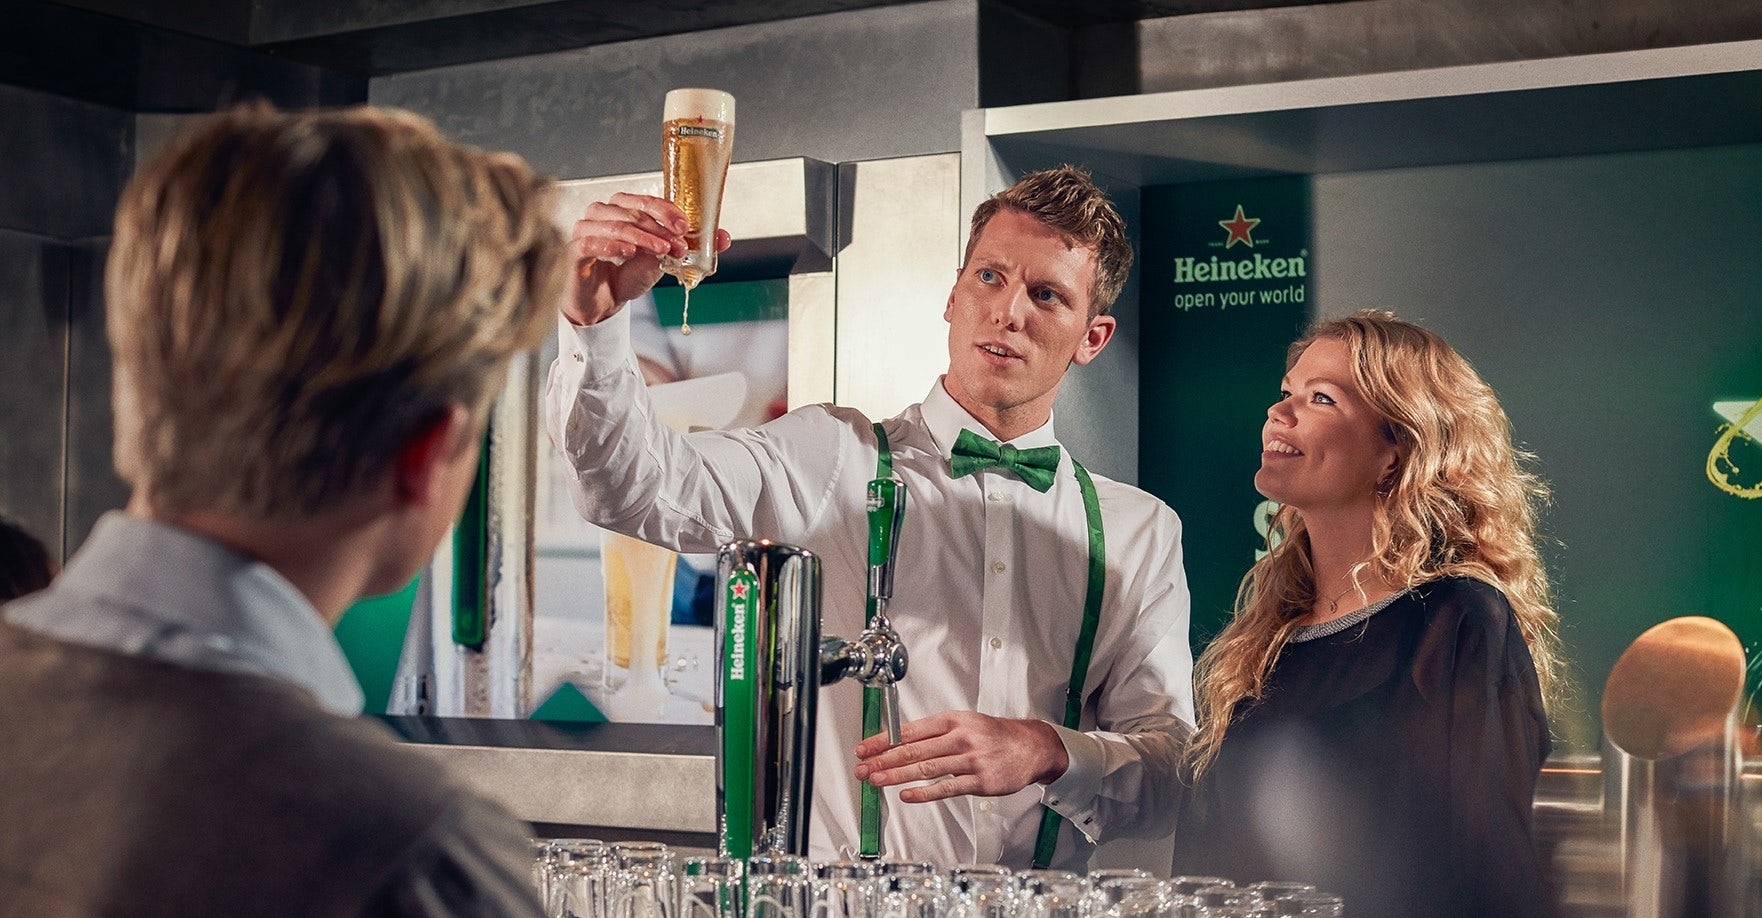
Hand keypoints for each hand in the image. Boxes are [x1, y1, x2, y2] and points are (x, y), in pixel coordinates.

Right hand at [564, 192, 731, 325]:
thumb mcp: (663, 261)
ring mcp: (585, 228)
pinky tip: (628, 252)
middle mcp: (603, 212)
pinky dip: (611, 245)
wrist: (603, 303)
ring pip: (615, 224)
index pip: (646, 200)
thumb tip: (723, 237)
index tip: (685, 226)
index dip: (666, 211)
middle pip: (632, 210)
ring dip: (641, 237)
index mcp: (624, 208)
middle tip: (678, 245)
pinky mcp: (574, 249)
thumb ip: (688, 247)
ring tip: (660, 251)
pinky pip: (591, 241)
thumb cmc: (628, 275)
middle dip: (659, 228)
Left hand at [852, 710, 1069, 802]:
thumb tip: (898, 741)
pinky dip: (924, 792)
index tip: (863, 748)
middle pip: (913, 750)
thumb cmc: (992, 735)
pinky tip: (906, 795)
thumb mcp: (964, 722)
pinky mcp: (979, 781)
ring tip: (876, 781)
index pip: (909, 730)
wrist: (1029, 747)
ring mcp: (970, 760)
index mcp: (952, 720)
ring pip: (925, 768)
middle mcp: (960, 737)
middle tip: (862, 769)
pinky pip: (946, 788)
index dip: (883, 740)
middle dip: (882, 760)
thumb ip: (934, 732)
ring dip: (896, 775)